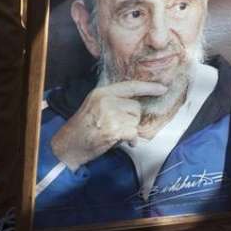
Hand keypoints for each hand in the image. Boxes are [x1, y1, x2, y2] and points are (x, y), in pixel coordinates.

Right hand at [50, 81, 167, 170]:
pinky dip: (131, 139)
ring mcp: (110, 115)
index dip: (148, 87)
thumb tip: (136, 105)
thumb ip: (113, 101)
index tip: (162, 88)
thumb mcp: (94, 105)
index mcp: (102, 92)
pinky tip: (120, 141)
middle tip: (118, 126)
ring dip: (130, 130)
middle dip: (132, 119)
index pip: (130, 86)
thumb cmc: (82, 127)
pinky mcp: (114, 130)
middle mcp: (107, 101)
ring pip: (135, 121)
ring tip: (115, 134)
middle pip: (135, 107)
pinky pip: (133, 133)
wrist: (69, 145)